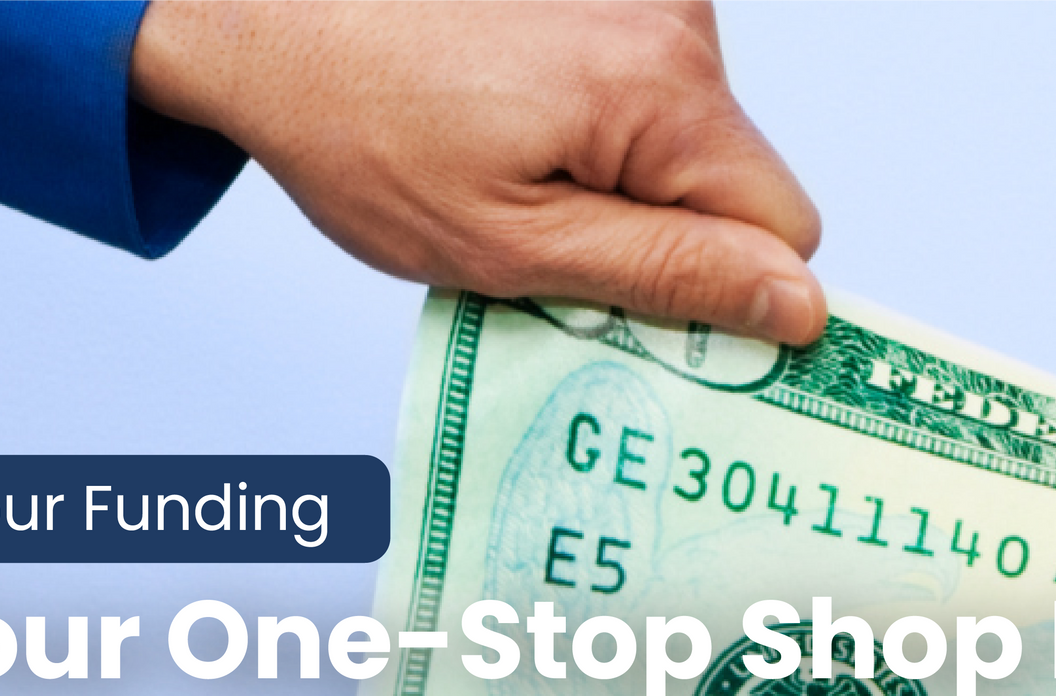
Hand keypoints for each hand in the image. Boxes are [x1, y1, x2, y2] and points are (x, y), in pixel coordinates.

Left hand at [128, 0, 827, 344]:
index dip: (713, 283)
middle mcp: (674, 17)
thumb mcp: (509, 244)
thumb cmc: (354, 120)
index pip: (784, 230)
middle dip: (653, 218)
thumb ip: (667, 276)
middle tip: (538, 220)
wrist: (259, 12)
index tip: (627, 292)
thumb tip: (796, 306)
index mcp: (661, 89)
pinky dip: (587, 106)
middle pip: (733, 175)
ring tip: (503, 150)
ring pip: (688, 130)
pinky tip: (504, 103)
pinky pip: (647, 76)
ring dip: (613, 163)